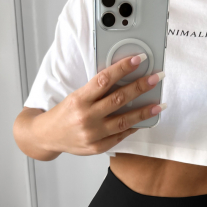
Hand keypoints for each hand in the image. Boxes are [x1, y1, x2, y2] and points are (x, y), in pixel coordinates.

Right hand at [38, 54, 163, 155]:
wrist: (47, 136)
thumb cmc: (64, 114)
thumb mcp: (75, 97)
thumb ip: (96, 90)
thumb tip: (122, 78)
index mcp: (79, 99)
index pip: (104, 80)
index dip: (123, 68)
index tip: (138, 59)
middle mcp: (86, 117)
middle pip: (118, 99)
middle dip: (140, 87)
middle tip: (156, 78)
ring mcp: (92, 134)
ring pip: (124, 121)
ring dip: (144, 112)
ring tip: (158, 105)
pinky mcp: (97, 147)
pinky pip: (120, 136)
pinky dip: (132, 128)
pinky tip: (143, 121)